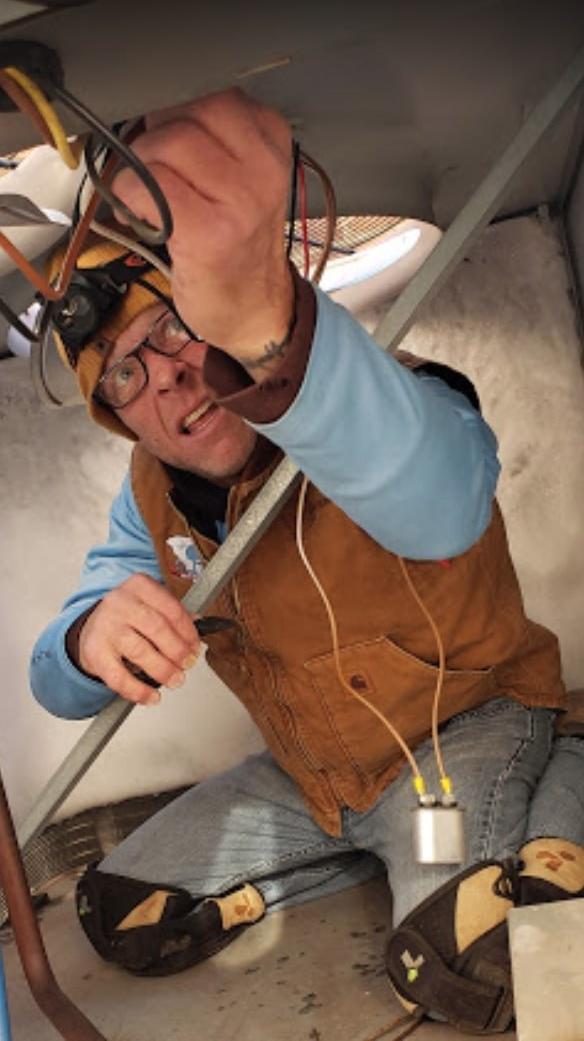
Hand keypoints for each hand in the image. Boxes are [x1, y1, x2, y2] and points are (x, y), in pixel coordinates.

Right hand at [78, 574, 199, 704]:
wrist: (91, 629)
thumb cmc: (127, 617)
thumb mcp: (150, 604)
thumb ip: (174, 613)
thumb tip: (200, 624)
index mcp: (139, 586)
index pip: (170, 608)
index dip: (188, 631)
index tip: (196, 646)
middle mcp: (120, 603)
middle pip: (156, 628)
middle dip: (178, 650)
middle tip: (188, 664)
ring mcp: (105, 627)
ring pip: (140, 651)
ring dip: (163, 670)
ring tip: (176, 680)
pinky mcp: (95, 653)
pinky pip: (119, 677)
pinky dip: (138, 691)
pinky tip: (151, 696)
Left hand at [113, 88, 293, 361]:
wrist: (254, 309)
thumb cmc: (239, 242)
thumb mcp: (244, 175)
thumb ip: (212, 134)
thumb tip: (149, 103)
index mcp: (272, 139)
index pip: (208, 91)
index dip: (173, 112)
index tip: (167, 141)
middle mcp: (265, 166)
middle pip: (184, 112)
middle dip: (154, 138)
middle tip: (157, 173)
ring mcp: (241, 201)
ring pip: (162, 144)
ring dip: (139, 169)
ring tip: (152, 198)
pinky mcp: (210, 233)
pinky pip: (145, 186)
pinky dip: (130, 197)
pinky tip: (146, 218)